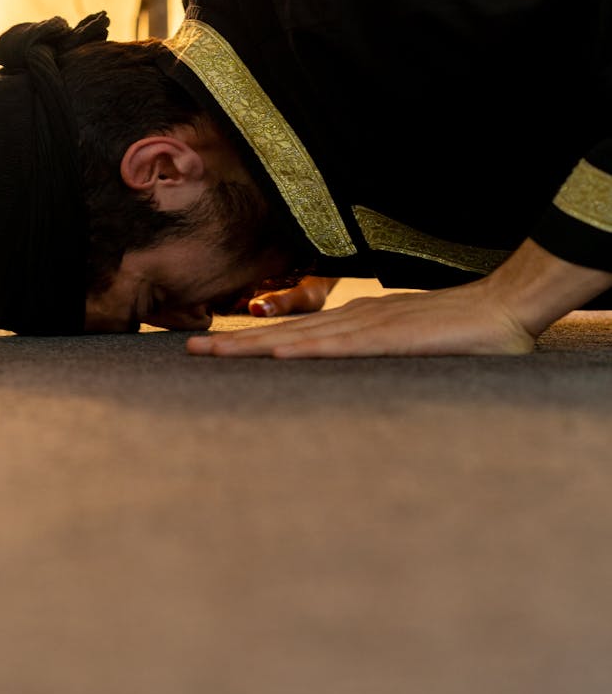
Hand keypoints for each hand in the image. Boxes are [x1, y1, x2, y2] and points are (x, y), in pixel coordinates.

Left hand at [188, 238, 611, 358]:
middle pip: (285, 332)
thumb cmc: (466, 337)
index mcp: (359, 326)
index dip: (253, 341)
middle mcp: (356, 321)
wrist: (506, 309)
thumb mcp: (414, 356)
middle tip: (188, 346)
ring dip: (253, 344)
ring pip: (300, 336)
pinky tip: (276, 351)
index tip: (215, 348)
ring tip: (211, 350)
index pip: (297, 335)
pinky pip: (341, 344)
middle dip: (235, 341)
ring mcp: (372, 325)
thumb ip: (385, 365)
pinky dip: (306, 348)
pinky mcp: (392, 336)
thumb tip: (357, 384)